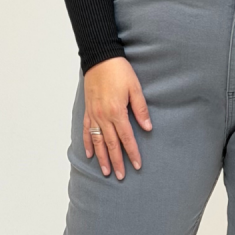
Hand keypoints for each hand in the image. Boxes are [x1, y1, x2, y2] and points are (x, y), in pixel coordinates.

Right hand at [82, 57, 152, 178]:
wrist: (100, 58)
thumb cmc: (119, 71)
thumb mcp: (135, 88)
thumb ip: (141, 109)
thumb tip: (148, 128)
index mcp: (117, 112)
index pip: (126, 138)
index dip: (132, 153)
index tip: (137, 166)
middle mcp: (103, 116)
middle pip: (111, 144)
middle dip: (116, 161)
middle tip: (121, 176)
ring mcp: (93, 114)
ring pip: (97, 141)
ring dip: (102, 158)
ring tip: (106, 171)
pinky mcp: (88, 110)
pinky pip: (86, 131)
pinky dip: (88, 143)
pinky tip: (89, 154)